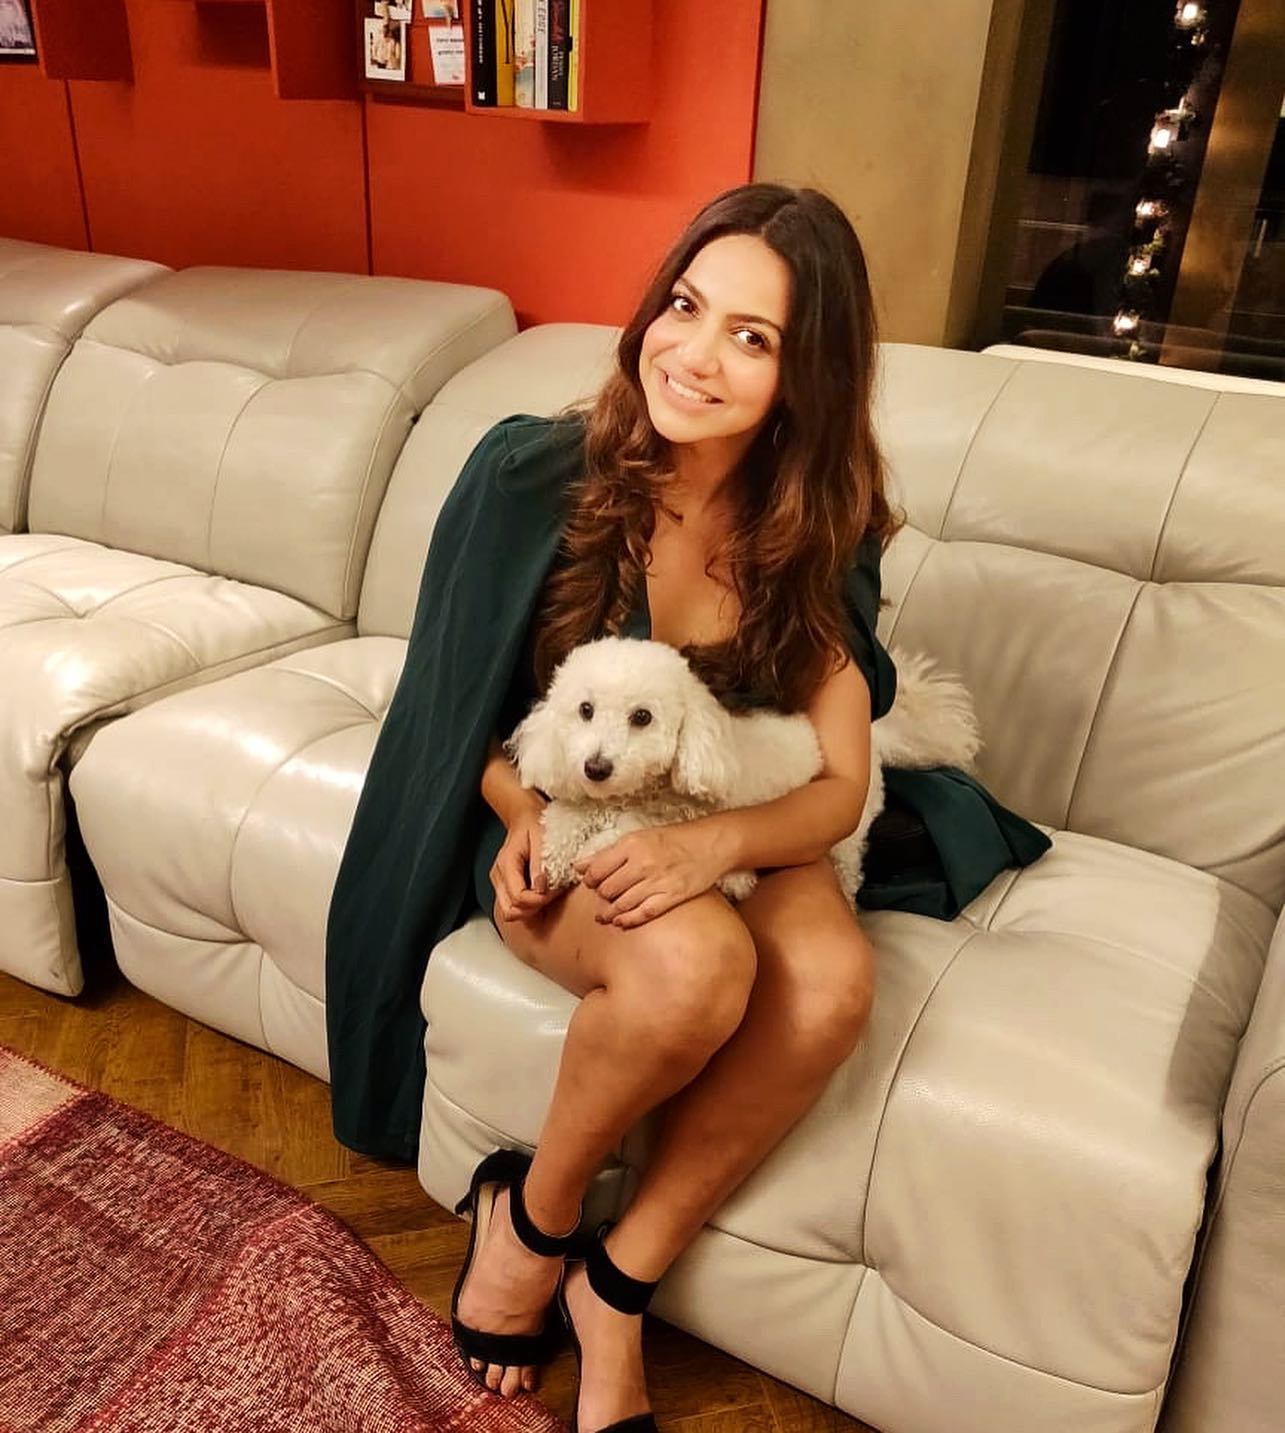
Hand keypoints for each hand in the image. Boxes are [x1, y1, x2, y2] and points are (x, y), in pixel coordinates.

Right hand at [491, 801, 560, 922]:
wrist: (524, 816)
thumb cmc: (534, 823)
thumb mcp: (541, 837)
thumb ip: (540, 863)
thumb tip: (541, 887)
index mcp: (506, 864)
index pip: (519, 898)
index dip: (539, 900)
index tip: (556, 890)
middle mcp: (498, 875)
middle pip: (510, 911)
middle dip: (534, 908)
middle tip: (553, 893)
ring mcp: (499, 881)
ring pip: (510, 911)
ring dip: (531, 909)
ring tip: (549, 892)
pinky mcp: (504, 884)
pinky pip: (513, 904)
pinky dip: (528, 904)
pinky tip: (542, 891)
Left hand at [575, 821, 732, 928]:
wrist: (710, 844)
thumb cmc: (673, 840)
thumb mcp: (638, 838)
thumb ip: (607, 853)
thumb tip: (578, 866)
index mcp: (632, 845)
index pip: (597, 870)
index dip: (589, 880)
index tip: (591, 883)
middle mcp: (643, 863)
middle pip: (607, 889)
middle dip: (601, 895)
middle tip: (603, 896)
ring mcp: (658, 881)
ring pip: (622, 904)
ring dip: (610, 912)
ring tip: (605, 915)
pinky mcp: (672, 896)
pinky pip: (643, 913)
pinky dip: (628, 921)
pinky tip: (620, 923)